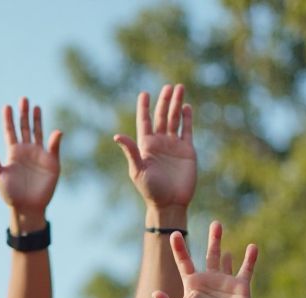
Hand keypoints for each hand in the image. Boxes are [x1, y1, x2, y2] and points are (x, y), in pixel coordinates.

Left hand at [0, 98, 61, 216]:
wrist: (27, 207)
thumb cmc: (10, 195)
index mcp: (12, 153)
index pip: (10, 132)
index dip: (8, 119)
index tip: (6, 106)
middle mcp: (25, 150)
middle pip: (24, 127)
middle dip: (23, 114)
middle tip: (23, 99)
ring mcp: (39, 154)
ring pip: (38, 132)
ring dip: (37, 120)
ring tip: (35, 106)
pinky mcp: (51, 161)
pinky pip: (54, 147)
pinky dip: (55, 138)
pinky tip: (55, 131)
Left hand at [114, 84, 196, 212]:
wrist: (169, 203)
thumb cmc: (150, 190)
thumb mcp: (138, 170)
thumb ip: (131, 152)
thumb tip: (117, 136)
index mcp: (146, 147)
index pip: (144, 122)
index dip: (144, 108)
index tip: (144, 93)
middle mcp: (159, 143)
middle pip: (161, 117)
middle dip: (165, 101)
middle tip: (168, 86)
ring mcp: (173, 145)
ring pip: (175, 119)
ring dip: (176, 104)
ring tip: (178, 88)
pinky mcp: (187, 150)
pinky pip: (187, 130)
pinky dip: (187, 118)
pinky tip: (187, 107)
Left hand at [153, 222, 256, 297]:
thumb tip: (154, 293)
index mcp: (192, 285)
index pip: (184, 262)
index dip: (179, 248)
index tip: (174, 233)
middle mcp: (208, 280)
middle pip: (209, 255)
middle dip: (212, 239)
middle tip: (214, 223)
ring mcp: (225, 282)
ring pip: (224, 258)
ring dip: (222, 244)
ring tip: (220, 227)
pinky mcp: (241, 287)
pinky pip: (247, 269)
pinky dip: (250, 258)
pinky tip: (252, 247)